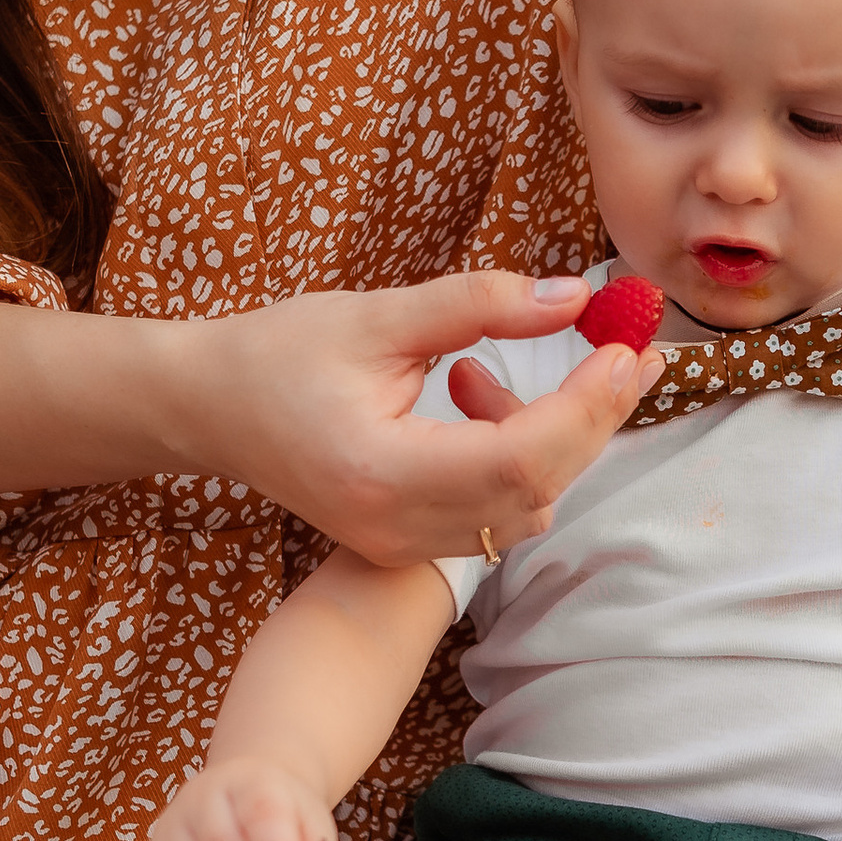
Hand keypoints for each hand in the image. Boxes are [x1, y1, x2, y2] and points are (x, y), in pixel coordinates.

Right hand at [185, 273, 663, 567]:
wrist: (209, 408)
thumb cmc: (278, 355)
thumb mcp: (377, 314)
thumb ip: (479, 306)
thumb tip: (574, 296)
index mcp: (381, 473)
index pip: (518, 458)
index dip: (585, 408)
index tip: (626, 349)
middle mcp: (396, 526)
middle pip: (536, 489)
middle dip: (593, 419)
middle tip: (631, 351)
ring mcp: (402, 544)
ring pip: (524, 506)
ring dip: (547, 436)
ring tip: (482, 372)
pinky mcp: (407, 541)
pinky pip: (495, 509)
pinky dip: (513, 455)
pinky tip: (467, 397)